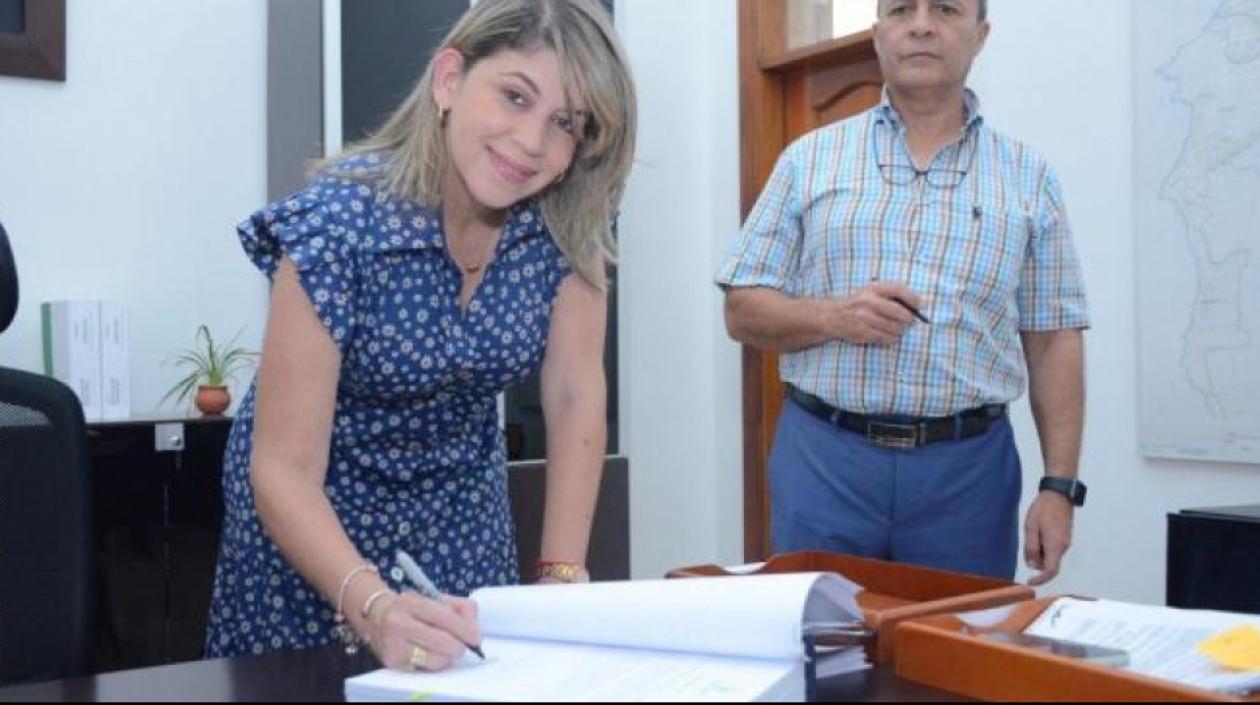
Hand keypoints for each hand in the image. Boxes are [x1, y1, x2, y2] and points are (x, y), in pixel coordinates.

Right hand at [365, 591, 480, 671]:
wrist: (376, 615)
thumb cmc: (413, 607)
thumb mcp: (435, 598)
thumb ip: (460, 608)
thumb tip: (474, 631)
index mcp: (412, 602)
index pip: (444, 618)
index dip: (464, 630)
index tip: (476, 639)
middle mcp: (399, 623)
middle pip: (442, 642)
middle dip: (458, 647)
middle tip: (461, 646)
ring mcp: (393, 644)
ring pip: (435, 660)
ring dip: (447, 657)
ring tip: (445, 650)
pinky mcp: (392, 662)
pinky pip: (425, 668)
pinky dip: (434, 663)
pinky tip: (431, 654)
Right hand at [830, 281, 920, 344]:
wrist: (834, 316)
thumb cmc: (859, 303)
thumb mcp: (871, 291)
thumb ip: (891, 294)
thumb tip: (918, 305)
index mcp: (873, 288)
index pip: (899, 290)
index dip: (913, 298)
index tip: (919, 305)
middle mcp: (868, 302)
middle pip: (901, 313)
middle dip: (908, 319)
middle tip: (908, 320)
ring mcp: (865, 319)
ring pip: (896, 328)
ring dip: (900, 330)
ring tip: (896, 327)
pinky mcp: (864, 332)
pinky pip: (887, 338)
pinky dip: (891, 337)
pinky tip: (886, 333)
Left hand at [1023, 491, 1073, 586]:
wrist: (1058, 494)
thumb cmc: (1043, 510)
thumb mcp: (1031, 528)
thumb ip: (1031, 548)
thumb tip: (1032, 565)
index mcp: (1056, 546)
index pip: (1050, 571)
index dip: (1040, 580)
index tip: (1029, 582)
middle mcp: (1063, 547)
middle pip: (1048, 563)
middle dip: (1035, 559)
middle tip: (1027, 541)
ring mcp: (1065, 542)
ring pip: (1049, 555)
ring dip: (1039, 550)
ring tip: (1033, 531)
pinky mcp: (1064, 537)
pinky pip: (1052, 548)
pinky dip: (1043, 545)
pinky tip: (1038, 530)